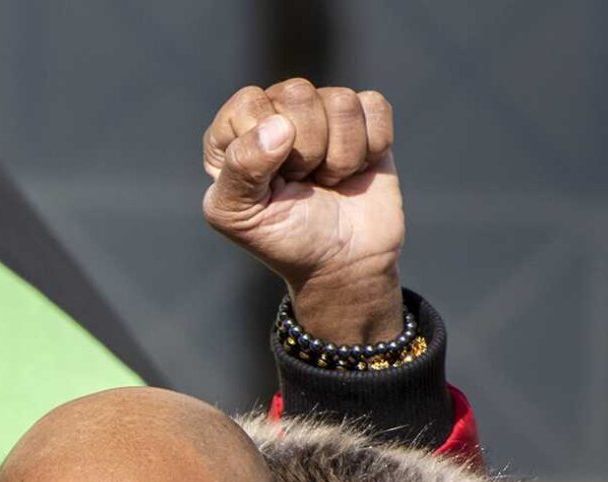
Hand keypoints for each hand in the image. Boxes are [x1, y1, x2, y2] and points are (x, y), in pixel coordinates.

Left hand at [202, 79, 405, 344]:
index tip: (271, 182)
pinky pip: (374, 107)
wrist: (342, 263)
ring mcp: (322, 111)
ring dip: (340, 156)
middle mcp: (275, 112)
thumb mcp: (240, 216)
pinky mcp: (364, 117)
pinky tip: (356, 170)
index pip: (249, 103)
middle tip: (302, 182)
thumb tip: (278, 126)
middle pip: (298, 93)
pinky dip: (371, 147)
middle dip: (307, 150)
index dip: (266, 145)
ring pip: (340, 101)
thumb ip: (239, 169)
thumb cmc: (284, 239)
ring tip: (327, 180)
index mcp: (233, 133)